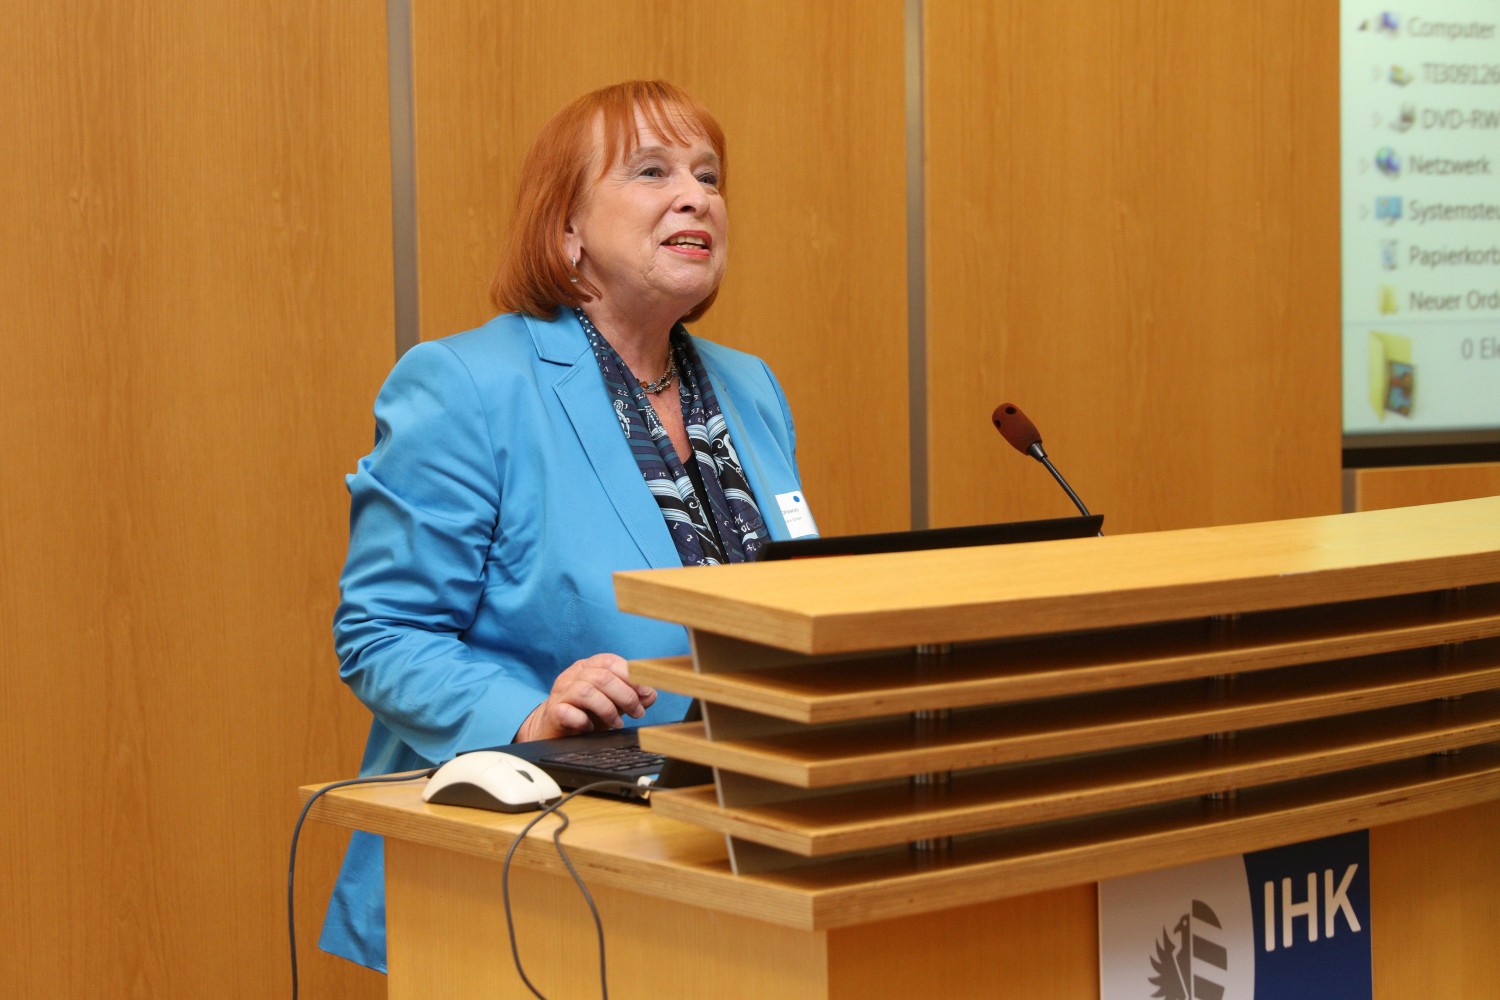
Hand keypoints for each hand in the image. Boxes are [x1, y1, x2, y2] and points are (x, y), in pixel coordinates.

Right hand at [516, 653, 657, 741]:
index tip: (645, 694)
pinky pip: (567, 712)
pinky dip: (583, 720)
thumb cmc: (588, 713)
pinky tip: (590, 727)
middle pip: (602, 677)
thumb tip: (651, 694)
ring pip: (586, 692)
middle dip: (625, 696)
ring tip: (617, 723)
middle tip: (637, 713)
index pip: (611, 662)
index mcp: (588, 667)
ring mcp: (561, 693)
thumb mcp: (614, 703)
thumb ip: (633, 696)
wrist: (557, 730)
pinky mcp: (553, 712)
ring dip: (608, 709)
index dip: (631, 677)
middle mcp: (573, 675)